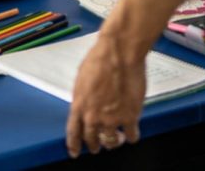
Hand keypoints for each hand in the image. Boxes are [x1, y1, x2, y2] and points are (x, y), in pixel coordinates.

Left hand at [65, 33, 145, 157]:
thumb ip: (83, 96)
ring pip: (111, 142)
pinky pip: (131, 136)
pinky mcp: (130, 117)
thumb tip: (85, 104)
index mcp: (79, 105)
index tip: (75, 152)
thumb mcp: (81, 79)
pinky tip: (131, 133)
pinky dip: (131, 136)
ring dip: (113, 142)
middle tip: (98, 145)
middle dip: (94, 145)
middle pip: (92, 140)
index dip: (74, 145)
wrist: (119, 52)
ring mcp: (112, 119)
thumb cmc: (100, 58)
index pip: (73, 133)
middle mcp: (93, 116)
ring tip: (116, 138)